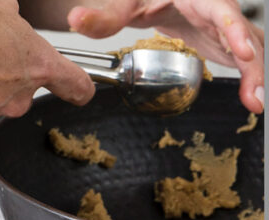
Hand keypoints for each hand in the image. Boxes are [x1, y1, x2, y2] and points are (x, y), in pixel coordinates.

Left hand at [67, 0, 264, 112]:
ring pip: (248, 47)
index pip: (222, 11)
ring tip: (253, 103)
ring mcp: (220, 25)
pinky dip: (245, 77)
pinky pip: (239, 57)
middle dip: (252, 64)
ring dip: (253, 75)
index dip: (235, 31)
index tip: (242, 52)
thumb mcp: (125, 2)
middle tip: (253, 94)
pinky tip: (247, 98)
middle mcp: (216, 8)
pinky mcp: (218, 40)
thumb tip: (76, 21)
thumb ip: (103, 16)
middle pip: (243, 33)